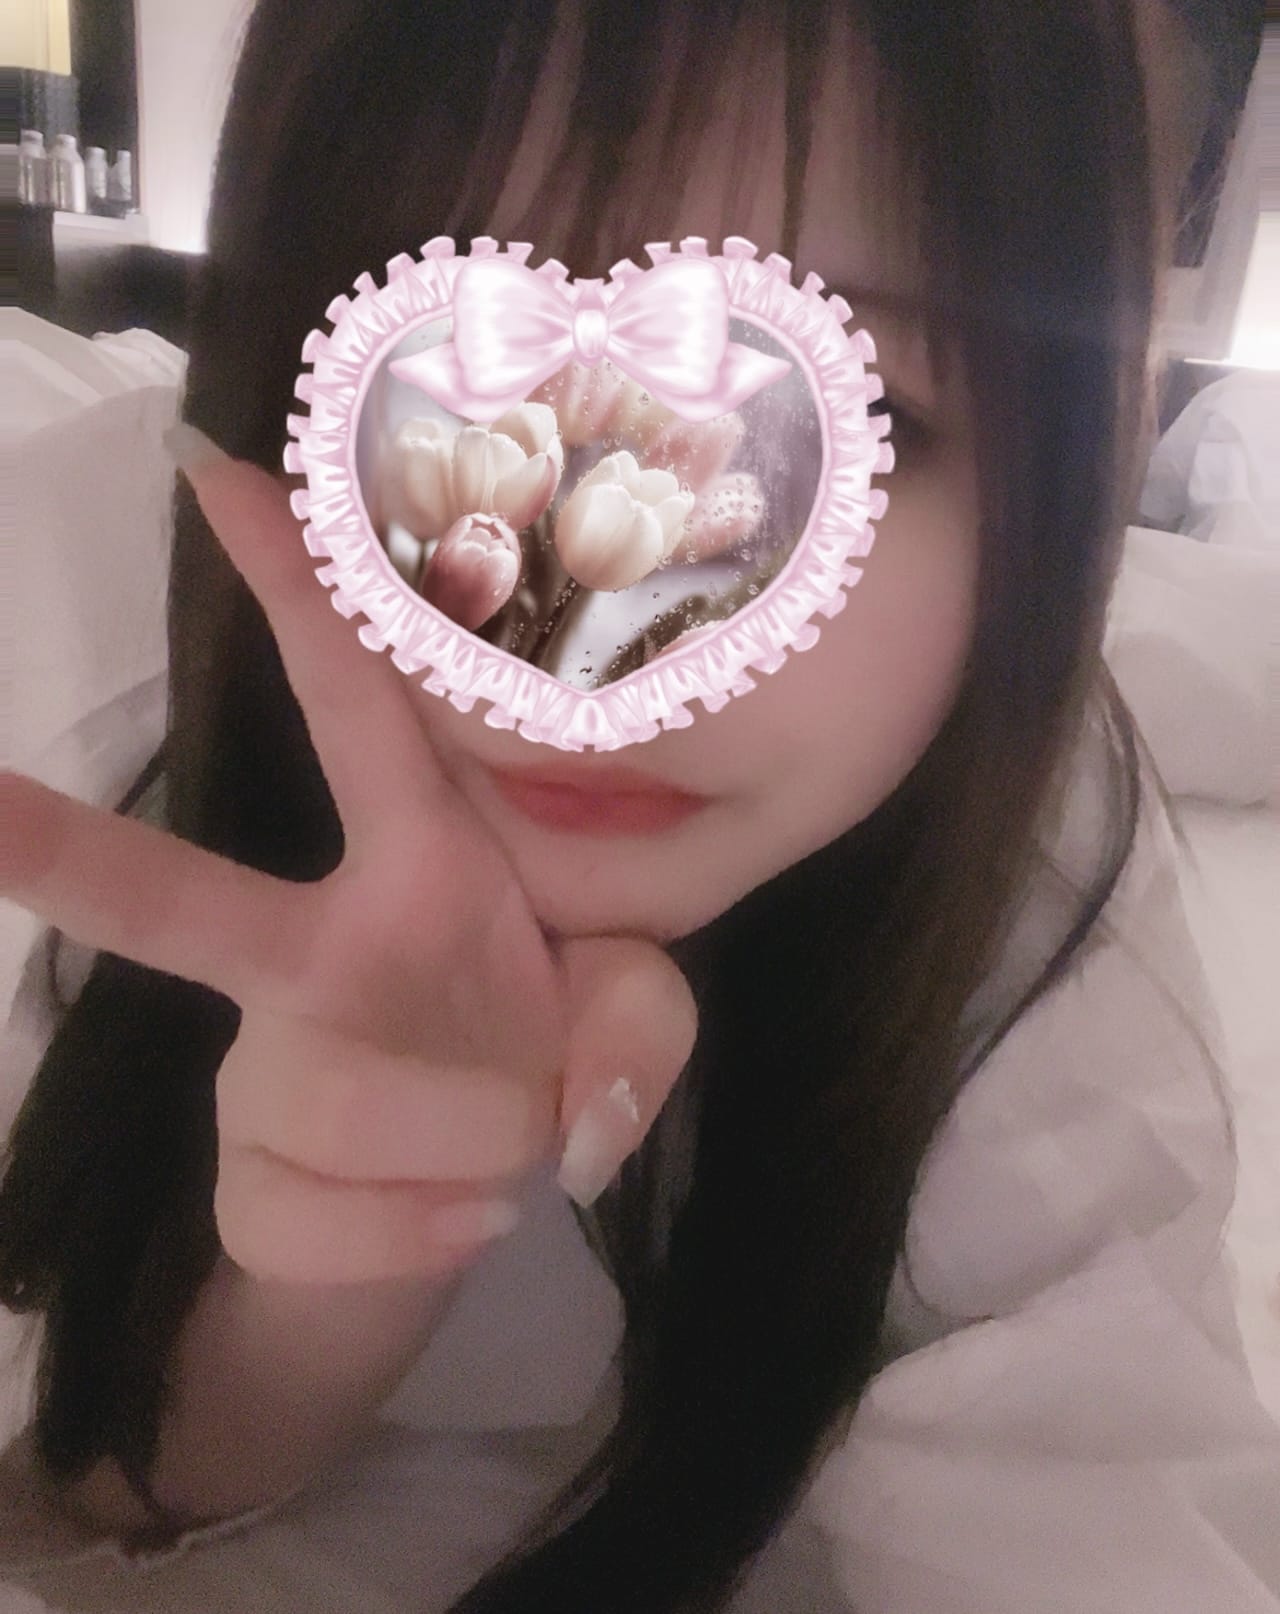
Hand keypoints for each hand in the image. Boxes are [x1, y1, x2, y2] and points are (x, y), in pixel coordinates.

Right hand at [0, 429, 697, 1284]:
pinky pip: (327, 1221)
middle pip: (180, 904)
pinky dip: (421, 1237)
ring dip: (466, 1150)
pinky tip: (454, 1215)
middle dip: (69, 854)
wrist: (471, 1198)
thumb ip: (641, 1032)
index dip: (295, 594)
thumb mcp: (634, 1018)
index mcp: (418, 866)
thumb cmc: (546, 1049)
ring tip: (507, 1147)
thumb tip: (575, 1126)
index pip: (355, 712)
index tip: (220, 472)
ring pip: (334, 1114)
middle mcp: (318, 950)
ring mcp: (268, 1065)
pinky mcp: (246, 1178)